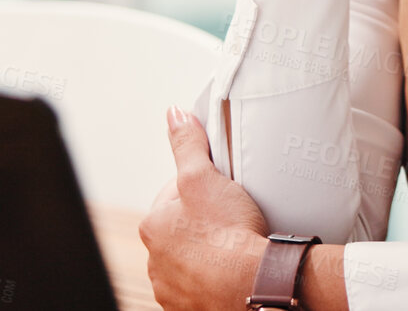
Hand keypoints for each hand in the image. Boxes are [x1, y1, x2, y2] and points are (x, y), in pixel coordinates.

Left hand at [139, 106, 269, 309]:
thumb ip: (188, 144)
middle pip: (182, 228)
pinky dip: (215, 277)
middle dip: (203, 221)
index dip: (201, 186)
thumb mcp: (204, 176)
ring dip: (208, 251)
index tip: (222, 190)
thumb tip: (173, 115)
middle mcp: (155, 261)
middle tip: (232, 216)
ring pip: (191, 258)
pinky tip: (233, 268)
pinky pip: (202, 285)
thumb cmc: (228, 233)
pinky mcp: (192, 306)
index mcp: (153, 226)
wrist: (254, 284)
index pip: (174, 194)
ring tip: (235, 243)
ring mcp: (173, 288)